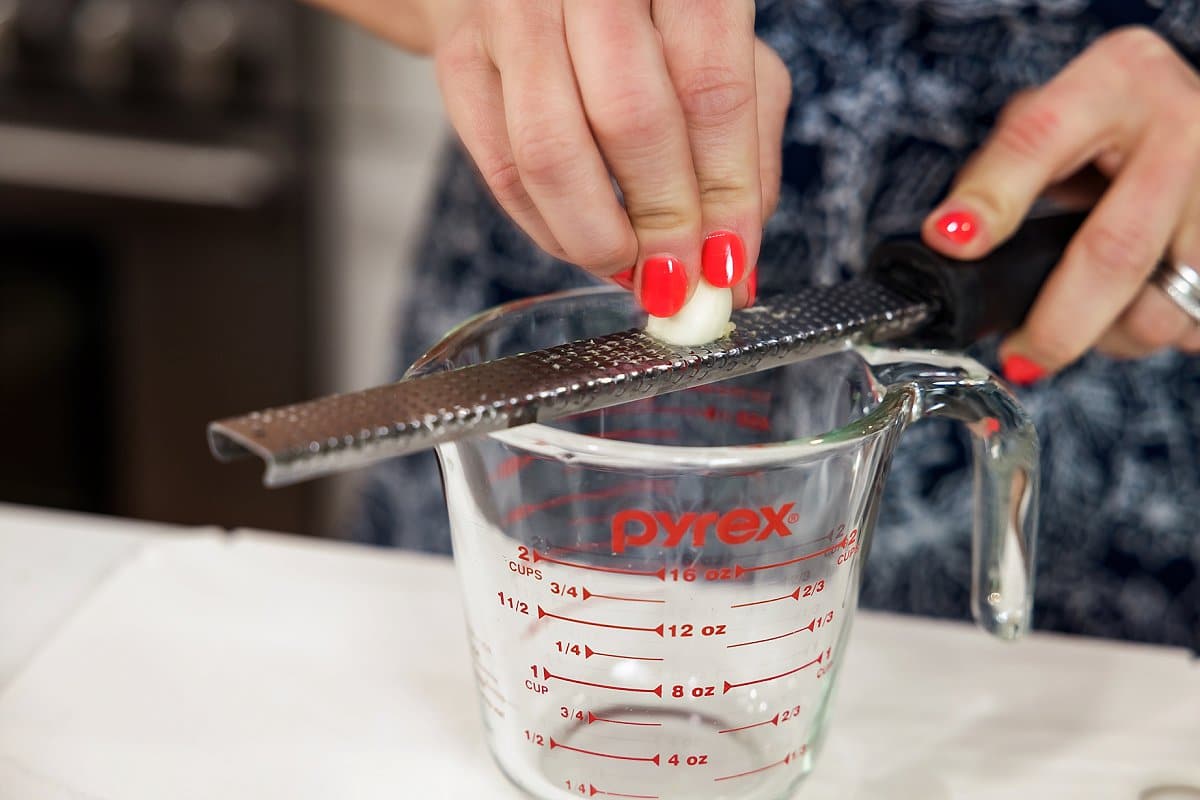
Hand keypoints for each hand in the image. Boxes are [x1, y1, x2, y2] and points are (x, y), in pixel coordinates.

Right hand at [433, 0, 791, 315]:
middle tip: (679, 280)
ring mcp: (514, 14)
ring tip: (632, 271)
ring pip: (553, 155)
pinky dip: (549, 230)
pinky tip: (585, 243)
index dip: (724, 192)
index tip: (728, 263)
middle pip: (631, 119)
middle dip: (663, 221)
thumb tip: (731, 260)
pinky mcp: (461, 62)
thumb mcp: (717, 57)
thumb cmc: (640, 20)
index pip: (711, 88)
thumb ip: (744, 146)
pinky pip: (503, 172)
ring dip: (599, 236)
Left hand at [921, 26, 1199, 383]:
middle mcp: (1182, 128)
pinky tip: (1136, 307)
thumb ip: (1001, 171)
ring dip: (1111, 335)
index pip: (1039, 142)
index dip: (992, 198)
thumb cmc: (1110, 123)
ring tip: (1085, 319)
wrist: (1191, 121)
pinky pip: (1192, 322)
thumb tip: (955, 240)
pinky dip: (1153, 332)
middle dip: (1058, 323)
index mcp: (1116, 80)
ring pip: (1162, 304)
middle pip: (1116, 250)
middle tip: (1019, 356)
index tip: (951, 241)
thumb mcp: (1053, 118)